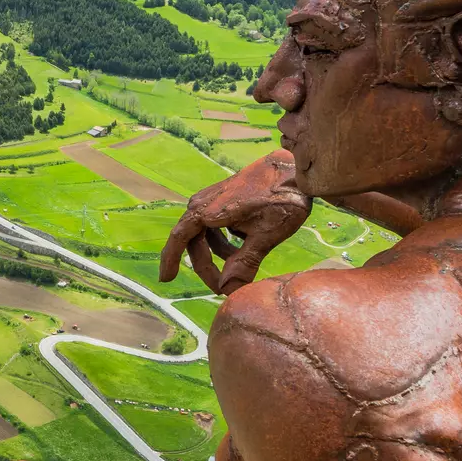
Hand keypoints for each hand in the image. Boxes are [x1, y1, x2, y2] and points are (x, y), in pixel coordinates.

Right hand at [160, 150, 311, 293]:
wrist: (295, 169)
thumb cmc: (282, 199)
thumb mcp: (266, 235)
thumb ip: (244, 263)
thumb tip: (227, 290)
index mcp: (208, 210)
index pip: (179, 238)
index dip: (170, 260)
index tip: (166, 280)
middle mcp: (204, 203)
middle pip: (195, 242)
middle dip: (206, 267)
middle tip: (221, 289)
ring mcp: (213, 200)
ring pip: (205, 236)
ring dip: (216, 256)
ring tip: (235, 270)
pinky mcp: (224, 200)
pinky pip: (215, 227)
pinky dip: (224, 243)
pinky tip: (243, 247)